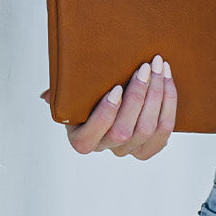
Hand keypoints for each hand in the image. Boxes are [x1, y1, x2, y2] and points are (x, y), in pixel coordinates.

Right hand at [40, 54, 176, 158]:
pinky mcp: (151, 145)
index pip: (94, 134)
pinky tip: (167, 81)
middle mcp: (107, 148)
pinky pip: (164, 130)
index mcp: (82, 140)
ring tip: (160, 67)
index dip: (107, 113)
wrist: (113, 95)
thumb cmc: (87, 94)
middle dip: (139, 95)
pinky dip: (169, 104)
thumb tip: (46, 96)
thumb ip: (58, 94)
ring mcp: (130, 149)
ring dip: (158, 95)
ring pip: (148, 129)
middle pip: (126, 130)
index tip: (116, 87)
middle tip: (147, 66)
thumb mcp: (70, 94)